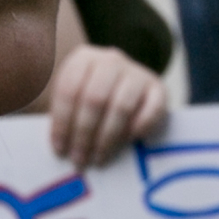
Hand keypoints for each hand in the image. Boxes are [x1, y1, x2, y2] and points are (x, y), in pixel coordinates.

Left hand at [41, 43, 167, 169]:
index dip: (62, 122)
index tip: (59, 149)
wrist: (123, 86)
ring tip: (99, 158)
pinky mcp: (158, 88)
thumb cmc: (90, 98)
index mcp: (83, 58)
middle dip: (84, 134)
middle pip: (94, 99)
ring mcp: (136, 72)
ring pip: (121, 106)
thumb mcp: (73, 97)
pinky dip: (141, 127)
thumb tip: (61, 147)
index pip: (69, 89)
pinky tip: (130, 141)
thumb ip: (67, 116)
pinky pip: (152, 109)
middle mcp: (110, 60)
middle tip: (80, 160)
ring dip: (108, 137)